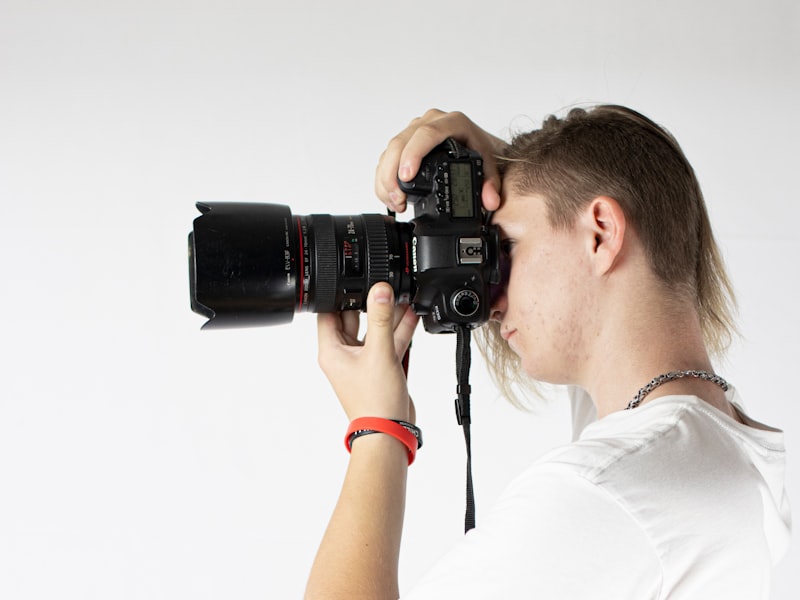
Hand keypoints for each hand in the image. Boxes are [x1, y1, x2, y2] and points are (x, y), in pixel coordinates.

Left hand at [317, 283, 419, 422]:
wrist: (390, 429)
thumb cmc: (374, 401)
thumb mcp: (379, 352)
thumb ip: (381, 318)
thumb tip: (379, 290)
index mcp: (332, 350)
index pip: (329, 313)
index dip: (339, 295)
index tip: (355, 279)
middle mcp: (344, 354)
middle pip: (354, 318)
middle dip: (370, 302)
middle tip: (384, 285)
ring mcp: (363, 360)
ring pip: (374, 329)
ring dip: (388, 315)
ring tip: (402, 295)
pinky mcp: (380, 367)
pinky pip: (388, 342)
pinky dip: (398, 330)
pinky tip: (411, 314)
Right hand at [375, 108, 507, 213]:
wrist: (475, 143)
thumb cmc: (480, 150)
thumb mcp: (488, 165)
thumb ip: (491, 184)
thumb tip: (491, 202)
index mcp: (452, 123)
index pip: (426, 134)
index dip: (413, 154)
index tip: (406, 176)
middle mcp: (430, 122)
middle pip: (400, 142)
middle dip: (393, 174)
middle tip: (398, 198)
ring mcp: (415, 130)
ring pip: (389, 151)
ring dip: (386, 179)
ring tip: (396, 203)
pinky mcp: (405, 141)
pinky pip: (387, 157)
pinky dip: (384, 178)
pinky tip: (391, 196)